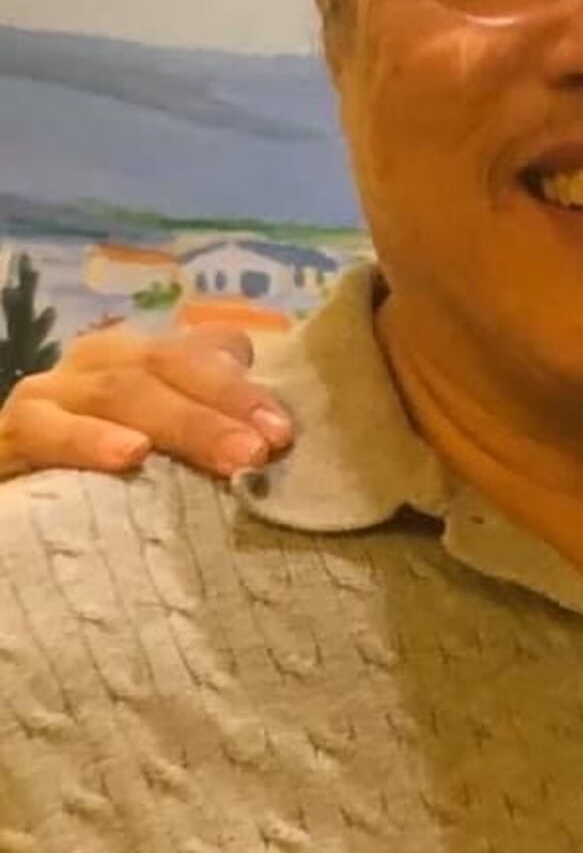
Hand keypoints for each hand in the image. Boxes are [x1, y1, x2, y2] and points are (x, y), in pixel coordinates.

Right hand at [0, 324, 294, 479]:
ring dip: (181, 423)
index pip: (206, 352)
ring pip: (122, 390)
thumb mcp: (162, 449)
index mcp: (144, 359)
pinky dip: (90, 440)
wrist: (17, 500)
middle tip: (264, 450)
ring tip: (227, 458)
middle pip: (169, 366)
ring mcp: (52, 392)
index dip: (247, 389)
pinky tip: (130, 456)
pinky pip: (47, 428)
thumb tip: (278, 436)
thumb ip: (210, 429)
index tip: (285, 434)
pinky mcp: (9, 431)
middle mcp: (101, 362)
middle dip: (223, 406)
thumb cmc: (100, 481)